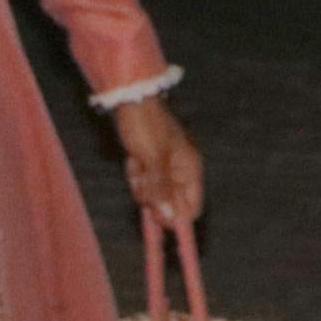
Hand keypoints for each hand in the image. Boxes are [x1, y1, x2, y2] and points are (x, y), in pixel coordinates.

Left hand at [108, 97, 202, 225]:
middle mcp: (181, 171)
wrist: (129, 100)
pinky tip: (132, 159)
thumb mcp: (154, 160)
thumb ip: (163, 191)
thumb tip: (170, 220)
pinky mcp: (150, 165)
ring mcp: (165, 169)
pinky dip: (135, 175)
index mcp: (190, 169)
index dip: (176, 217)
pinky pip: (142, 183)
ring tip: (137, 161)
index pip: (191, 207)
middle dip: (153, 195)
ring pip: (153, 195)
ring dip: (141, 183)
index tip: (158, 218)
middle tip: (144, 176)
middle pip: (169, 204)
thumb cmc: (146, 126)